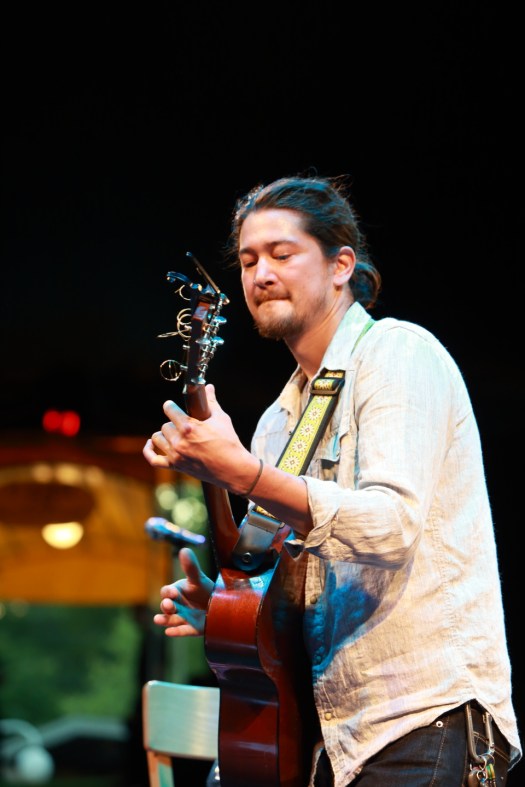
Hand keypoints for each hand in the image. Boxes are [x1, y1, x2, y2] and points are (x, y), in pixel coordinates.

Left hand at [143, 384, 257, 494]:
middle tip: (184, 425)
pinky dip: (148, 451)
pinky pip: (153, 459)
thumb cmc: (229, 442)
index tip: (171, 406)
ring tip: (175, 434)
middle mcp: (179, 441)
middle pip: (165, 425)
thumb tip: (209, 387)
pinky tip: (150, 444)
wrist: (232, 468)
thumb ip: (211, 402)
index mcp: (189, 427)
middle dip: (173, 423)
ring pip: (158, 438)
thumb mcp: (221, 419)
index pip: (170, 410)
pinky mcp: (175, 466)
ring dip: (164, 435)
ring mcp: (176, 455)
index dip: (170, 406)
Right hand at [153, 548, 213, 636]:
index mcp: (177, 592)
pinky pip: (182, 631)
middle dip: (166, 606)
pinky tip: (169, 632)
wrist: (219, 604)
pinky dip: (176, 632)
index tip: (172, 593)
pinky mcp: (192, 628)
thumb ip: (191, 567)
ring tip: (158, 620)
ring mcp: (183, 618)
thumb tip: (184, 550)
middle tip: (168, 605)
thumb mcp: (198, 579)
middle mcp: (177, 606)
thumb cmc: (205, 590)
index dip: (168, 592)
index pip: (167, 592)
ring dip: (164, 620)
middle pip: (166, 607)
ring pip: (171, 620)